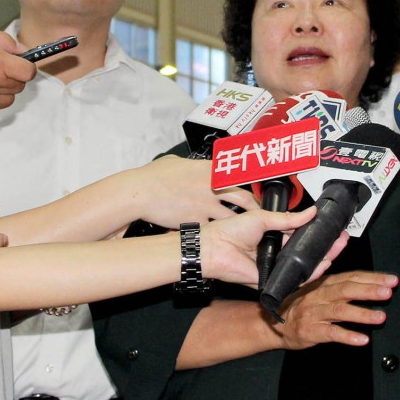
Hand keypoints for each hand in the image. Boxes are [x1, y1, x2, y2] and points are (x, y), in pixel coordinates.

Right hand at [134, 155, 260, 224]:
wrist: (141, 192)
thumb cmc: (154, 176)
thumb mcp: (177, 162)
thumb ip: (192, 166)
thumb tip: (193, 166)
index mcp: (210, 169)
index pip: (239, 175)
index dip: (249, 183)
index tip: (254, 189)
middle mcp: (213, 186)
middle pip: (244, 198)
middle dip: (254, 207)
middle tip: (258, 212)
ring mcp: (207, 205)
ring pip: (233, 217)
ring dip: (240, 224)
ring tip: (245, 230)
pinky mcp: (198, 220)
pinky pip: (213, 229)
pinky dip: (217, 233)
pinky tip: (221, 237)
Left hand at [200, 207, 347, 286]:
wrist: (213, 248)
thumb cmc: (231, 230)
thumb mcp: (263, 218)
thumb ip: (289, 219)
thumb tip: (311, 212)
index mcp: (274, 236)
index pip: (302, 236)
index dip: (318, 233)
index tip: (333, 228)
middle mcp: (276, 252)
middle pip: (306, 251)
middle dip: (326, 246)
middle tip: (342, 239)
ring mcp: (274, 267)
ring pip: (303, 266)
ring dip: (322, 259)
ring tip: (337, 250)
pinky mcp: (270, 280)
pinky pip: (292, 278)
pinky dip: (308, 274)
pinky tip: (322, 266)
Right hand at [270, 270, 397, 349]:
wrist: (272, 322)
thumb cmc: (298, 303)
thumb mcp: (315, 284)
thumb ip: (336, 274)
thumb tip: (346, 245)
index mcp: (325, 282)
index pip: (352, 277)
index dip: (372, 278)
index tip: (391, 280)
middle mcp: (320, 295)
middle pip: (346, 290)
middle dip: (369, 290)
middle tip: (389, 292)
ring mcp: (315, 313)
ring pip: (340, 311)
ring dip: (362, 314)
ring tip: (380, 317)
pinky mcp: (311, 331)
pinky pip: (330, 333)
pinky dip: (347, 336)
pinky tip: (362, 339)